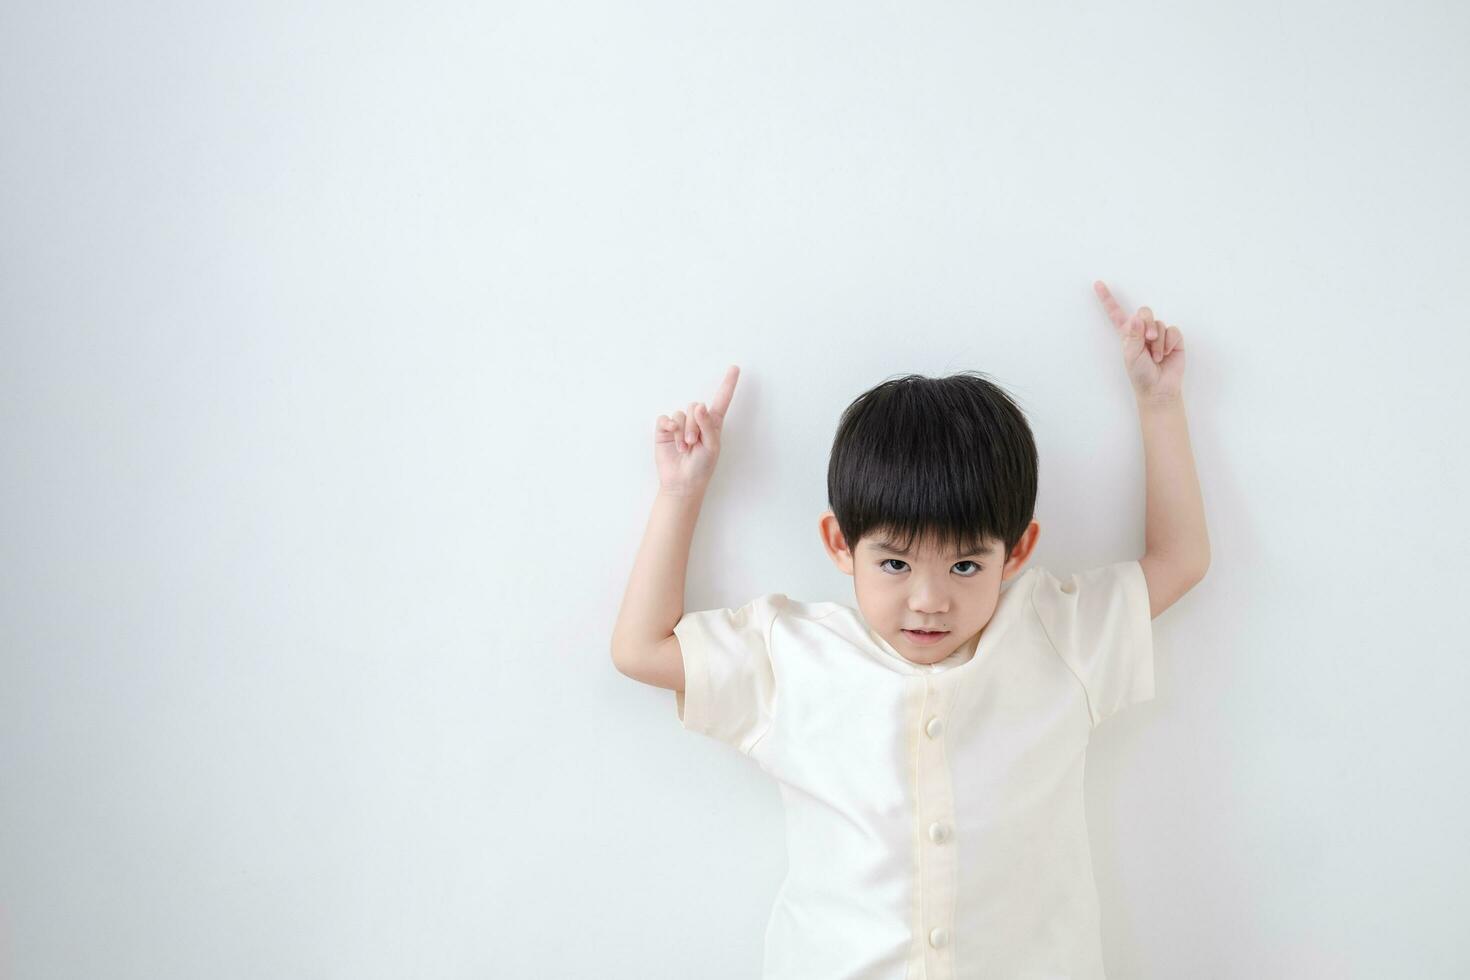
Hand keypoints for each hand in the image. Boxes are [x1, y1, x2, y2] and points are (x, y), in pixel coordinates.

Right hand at [654, 364, 739, 494]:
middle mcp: (696, 421)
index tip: (735, 368)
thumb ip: (707, 425)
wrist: (682, 482)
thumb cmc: (702, 467)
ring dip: (682, 432)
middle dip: (694, 425)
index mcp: (713, 424)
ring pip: (680, 413)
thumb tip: (699, 406)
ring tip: (684, 448)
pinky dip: (668, 426)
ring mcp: (680, 425)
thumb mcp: (712, 447)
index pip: (721, 400)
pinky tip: (671, 437)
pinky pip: (665, 418)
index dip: (728, 384)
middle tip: (693, 443)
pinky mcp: (665, 430)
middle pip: (695, 406)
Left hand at [1093, 280, 1185, 401]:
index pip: (1116, 313)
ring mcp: (1158, 333)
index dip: (1107, 298)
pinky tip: (1167, 353)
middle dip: (1148, 324)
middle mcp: (1142, 331)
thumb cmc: (1140, 374)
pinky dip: (1169, 342)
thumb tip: (1137, 318)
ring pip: (1159, 323)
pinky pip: (1173, 330)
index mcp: (1127, 333)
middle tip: (1148, 339)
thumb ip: (1133, 336)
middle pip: (1144, 311)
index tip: (1097, 283)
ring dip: (1158, 341)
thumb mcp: (1131, 355)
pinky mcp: (1173, 338)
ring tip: (1157, 356)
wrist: (1159, 388)